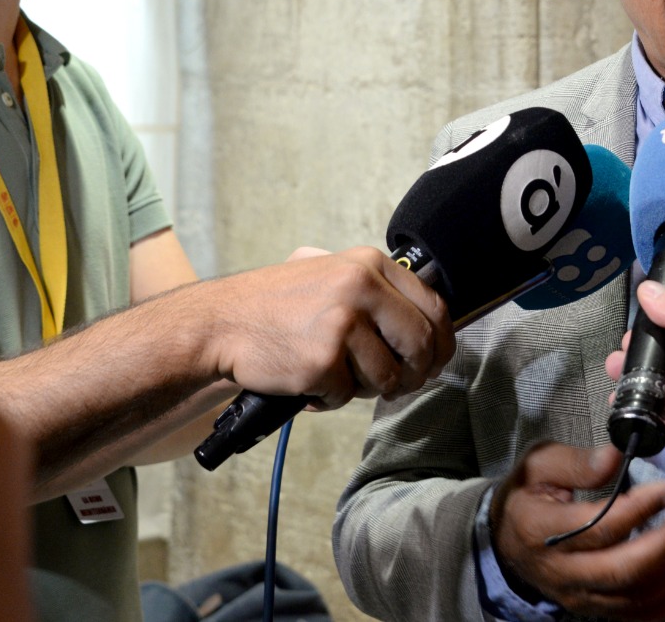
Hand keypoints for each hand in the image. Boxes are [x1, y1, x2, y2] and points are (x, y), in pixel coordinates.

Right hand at [205, 246, 454, 407]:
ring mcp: (342, 325)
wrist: (222, 322)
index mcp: (369, 265)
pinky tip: (310, 383)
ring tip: (337, 377)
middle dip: (415, 375)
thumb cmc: (276, 304)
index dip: (441, 343)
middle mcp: (361, 289)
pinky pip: (348, 396)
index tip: (435, 361)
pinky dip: (331, 399)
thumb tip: (428, 319)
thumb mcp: (330, 272)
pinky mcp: (322, 360)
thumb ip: (375, 288)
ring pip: (387, 378)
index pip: (434, 307)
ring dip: (366, 390)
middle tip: (397, 385)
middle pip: (421, 346)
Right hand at [489, 441, 664, 618]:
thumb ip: (576, 462)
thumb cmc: (527, 495)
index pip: (598, 526)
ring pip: (635, 595)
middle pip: (622, 570)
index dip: (639, 509)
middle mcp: (560, 571)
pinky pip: (637, 614)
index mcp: (541, 529)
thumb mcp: (539, 464)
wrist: (506, 538)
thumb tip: (616, 456)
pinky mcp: (593, 608)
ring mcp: (578, 596)